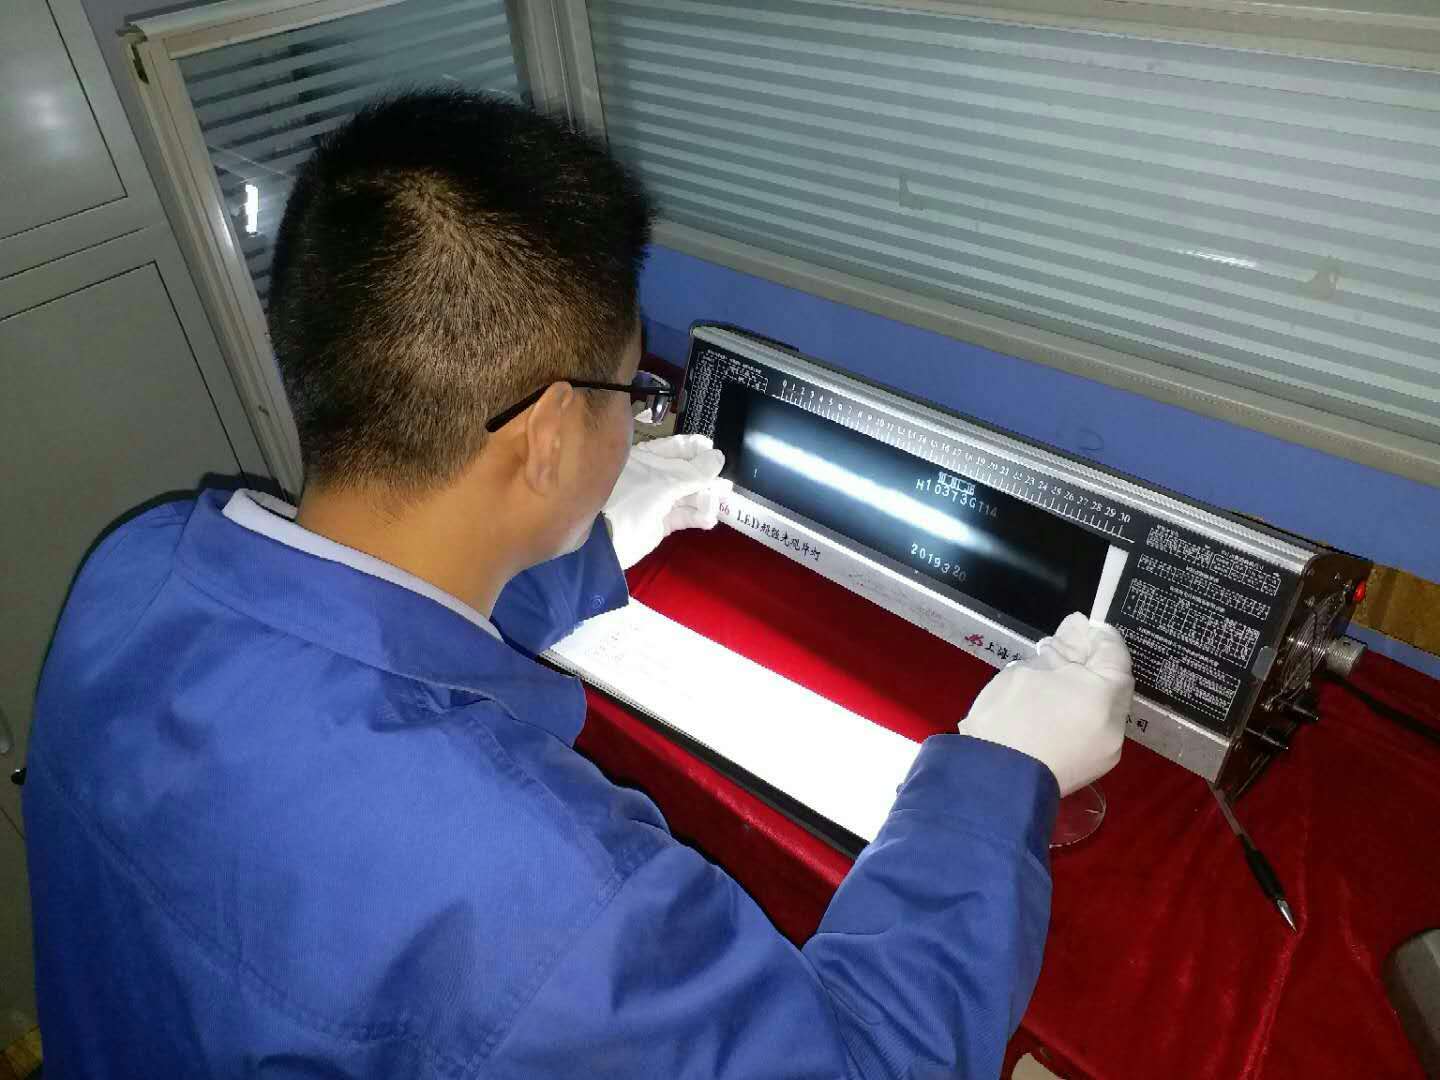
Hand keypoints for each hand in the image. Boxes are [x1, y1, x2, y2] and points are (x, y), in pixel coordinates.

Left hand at [603, 435, 728, 569]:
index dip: (697, 449)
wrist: (604, 540)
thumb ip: (695, 471)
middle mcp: (652, 476)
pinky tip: (708, 519)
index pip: (677, 448)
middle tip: (724, 485)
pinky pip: (684, 516)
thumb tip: (718, 457)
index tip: (714, 453)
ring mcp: (657, 500)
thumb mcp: (665, 482)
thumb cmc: (629, 501)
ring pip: (688, 495)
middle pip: (687, 473)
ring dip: (706, 499)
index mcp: (647, 458)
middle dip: (707, 478)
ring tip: (718, 503)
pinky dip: (697, 517)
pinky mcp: (661, 523)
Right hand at [958, 613, 1133, 795]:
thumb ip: (1055, 655)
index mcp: (1102, 695)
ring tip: (1053, 678)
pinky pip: (1093, 728)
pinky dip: (1080, 712)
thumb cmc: (1006, 718)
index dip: (1098, 637)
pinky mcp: (1092, 767)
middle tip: (1064, 648)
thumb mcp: (1027, 672)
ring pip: (1102, 708)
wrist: (993, 779)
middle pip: (1112, 683)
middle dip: (1090, 663)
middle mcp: (1114, 724)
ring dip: (1084, 689)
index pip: (1114, 655)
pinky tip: (1056, 706)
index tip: (1082, 626)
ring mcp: (1106, 749)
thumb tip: (1067, 643)